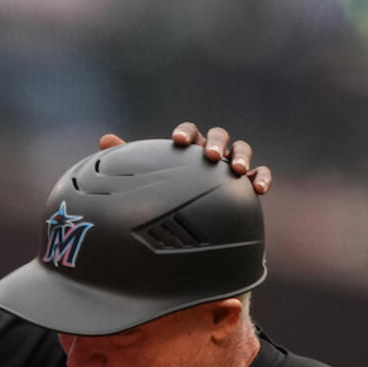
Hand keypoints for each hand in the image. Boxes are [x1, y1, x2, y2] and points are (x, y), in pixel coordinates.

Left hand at [98, 122, 272, 192]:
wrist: (189, 233)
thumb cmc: (168, 201)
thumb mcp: (149, 182)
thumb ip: (132, 160)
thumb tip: (105, 140)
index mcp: (187, 150)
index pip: (188, 133)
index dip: (184, 133)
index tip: (177, 141)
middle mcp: (210, 155)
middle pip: (218, 136)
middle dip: (215, 142)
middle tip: (208, 155)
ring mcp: (231, 168)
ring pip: (241, 150)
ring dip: (240, 156)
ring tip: (235, 169)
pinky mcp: (247, 185)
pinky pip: (260, 174)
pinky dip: (261, 177)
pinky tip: (259, 188)